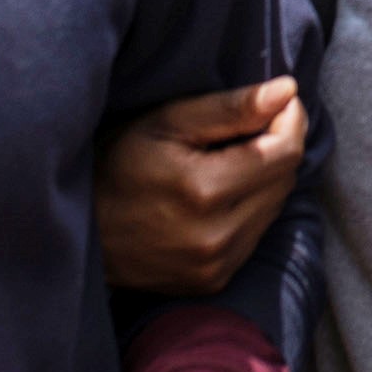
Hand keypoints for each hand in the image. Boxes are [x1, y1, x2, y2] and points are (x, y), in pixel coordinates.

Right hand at [93, 76, 306, 295]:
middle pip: (285, 179)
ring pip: (274, 208)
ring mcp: (215, 265)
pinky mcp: (212, 281)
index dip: (290, 120)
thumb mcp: (167, 122)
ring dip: (265, 179)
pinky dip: (249, 209)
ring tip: (229, 160)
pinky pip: (255, 235)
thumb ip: (232, 107)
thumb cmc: (119, 162)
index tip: (278, 102)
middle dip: (277, 147)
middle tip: (247, 128)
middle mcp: (217, 236)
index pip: (286, 151)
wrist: (81, 230)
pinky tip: (220, 195)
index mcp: (206, 190)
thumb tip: (289, 90)